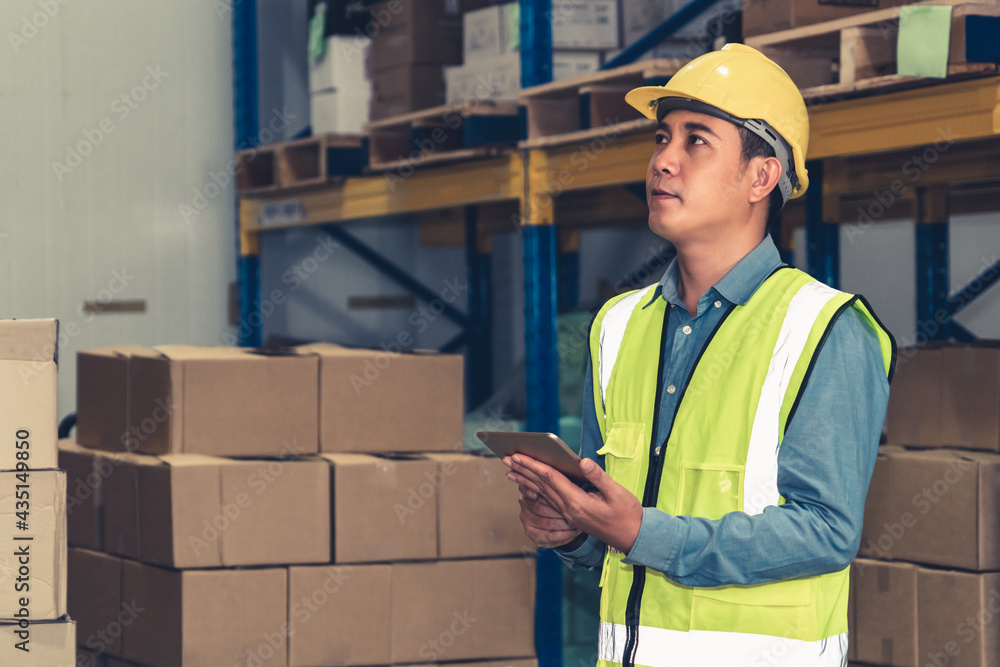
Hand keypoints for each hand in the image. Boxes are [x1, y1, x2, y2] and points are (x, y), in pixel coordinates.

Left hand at [504, 454, 642, 554]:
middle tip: (506, 459)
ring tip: (511, 471)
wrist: (632, 538)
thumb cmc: (627, 515)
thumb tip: (583, 462)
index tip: (518, 455)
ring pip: (542, 494)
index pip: (550, 479)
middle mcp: (569, 510)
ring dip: (526, 481)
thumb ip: (598, 477)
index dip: (533, 465)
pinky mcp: (571, 516)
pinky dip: (536, 490)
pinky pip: (549, 501)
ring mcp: (569, 515)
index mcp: (577, 503)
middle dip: (523, 471)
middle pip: (541, 486)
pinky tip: (529, 485)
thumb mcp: (617, 493)